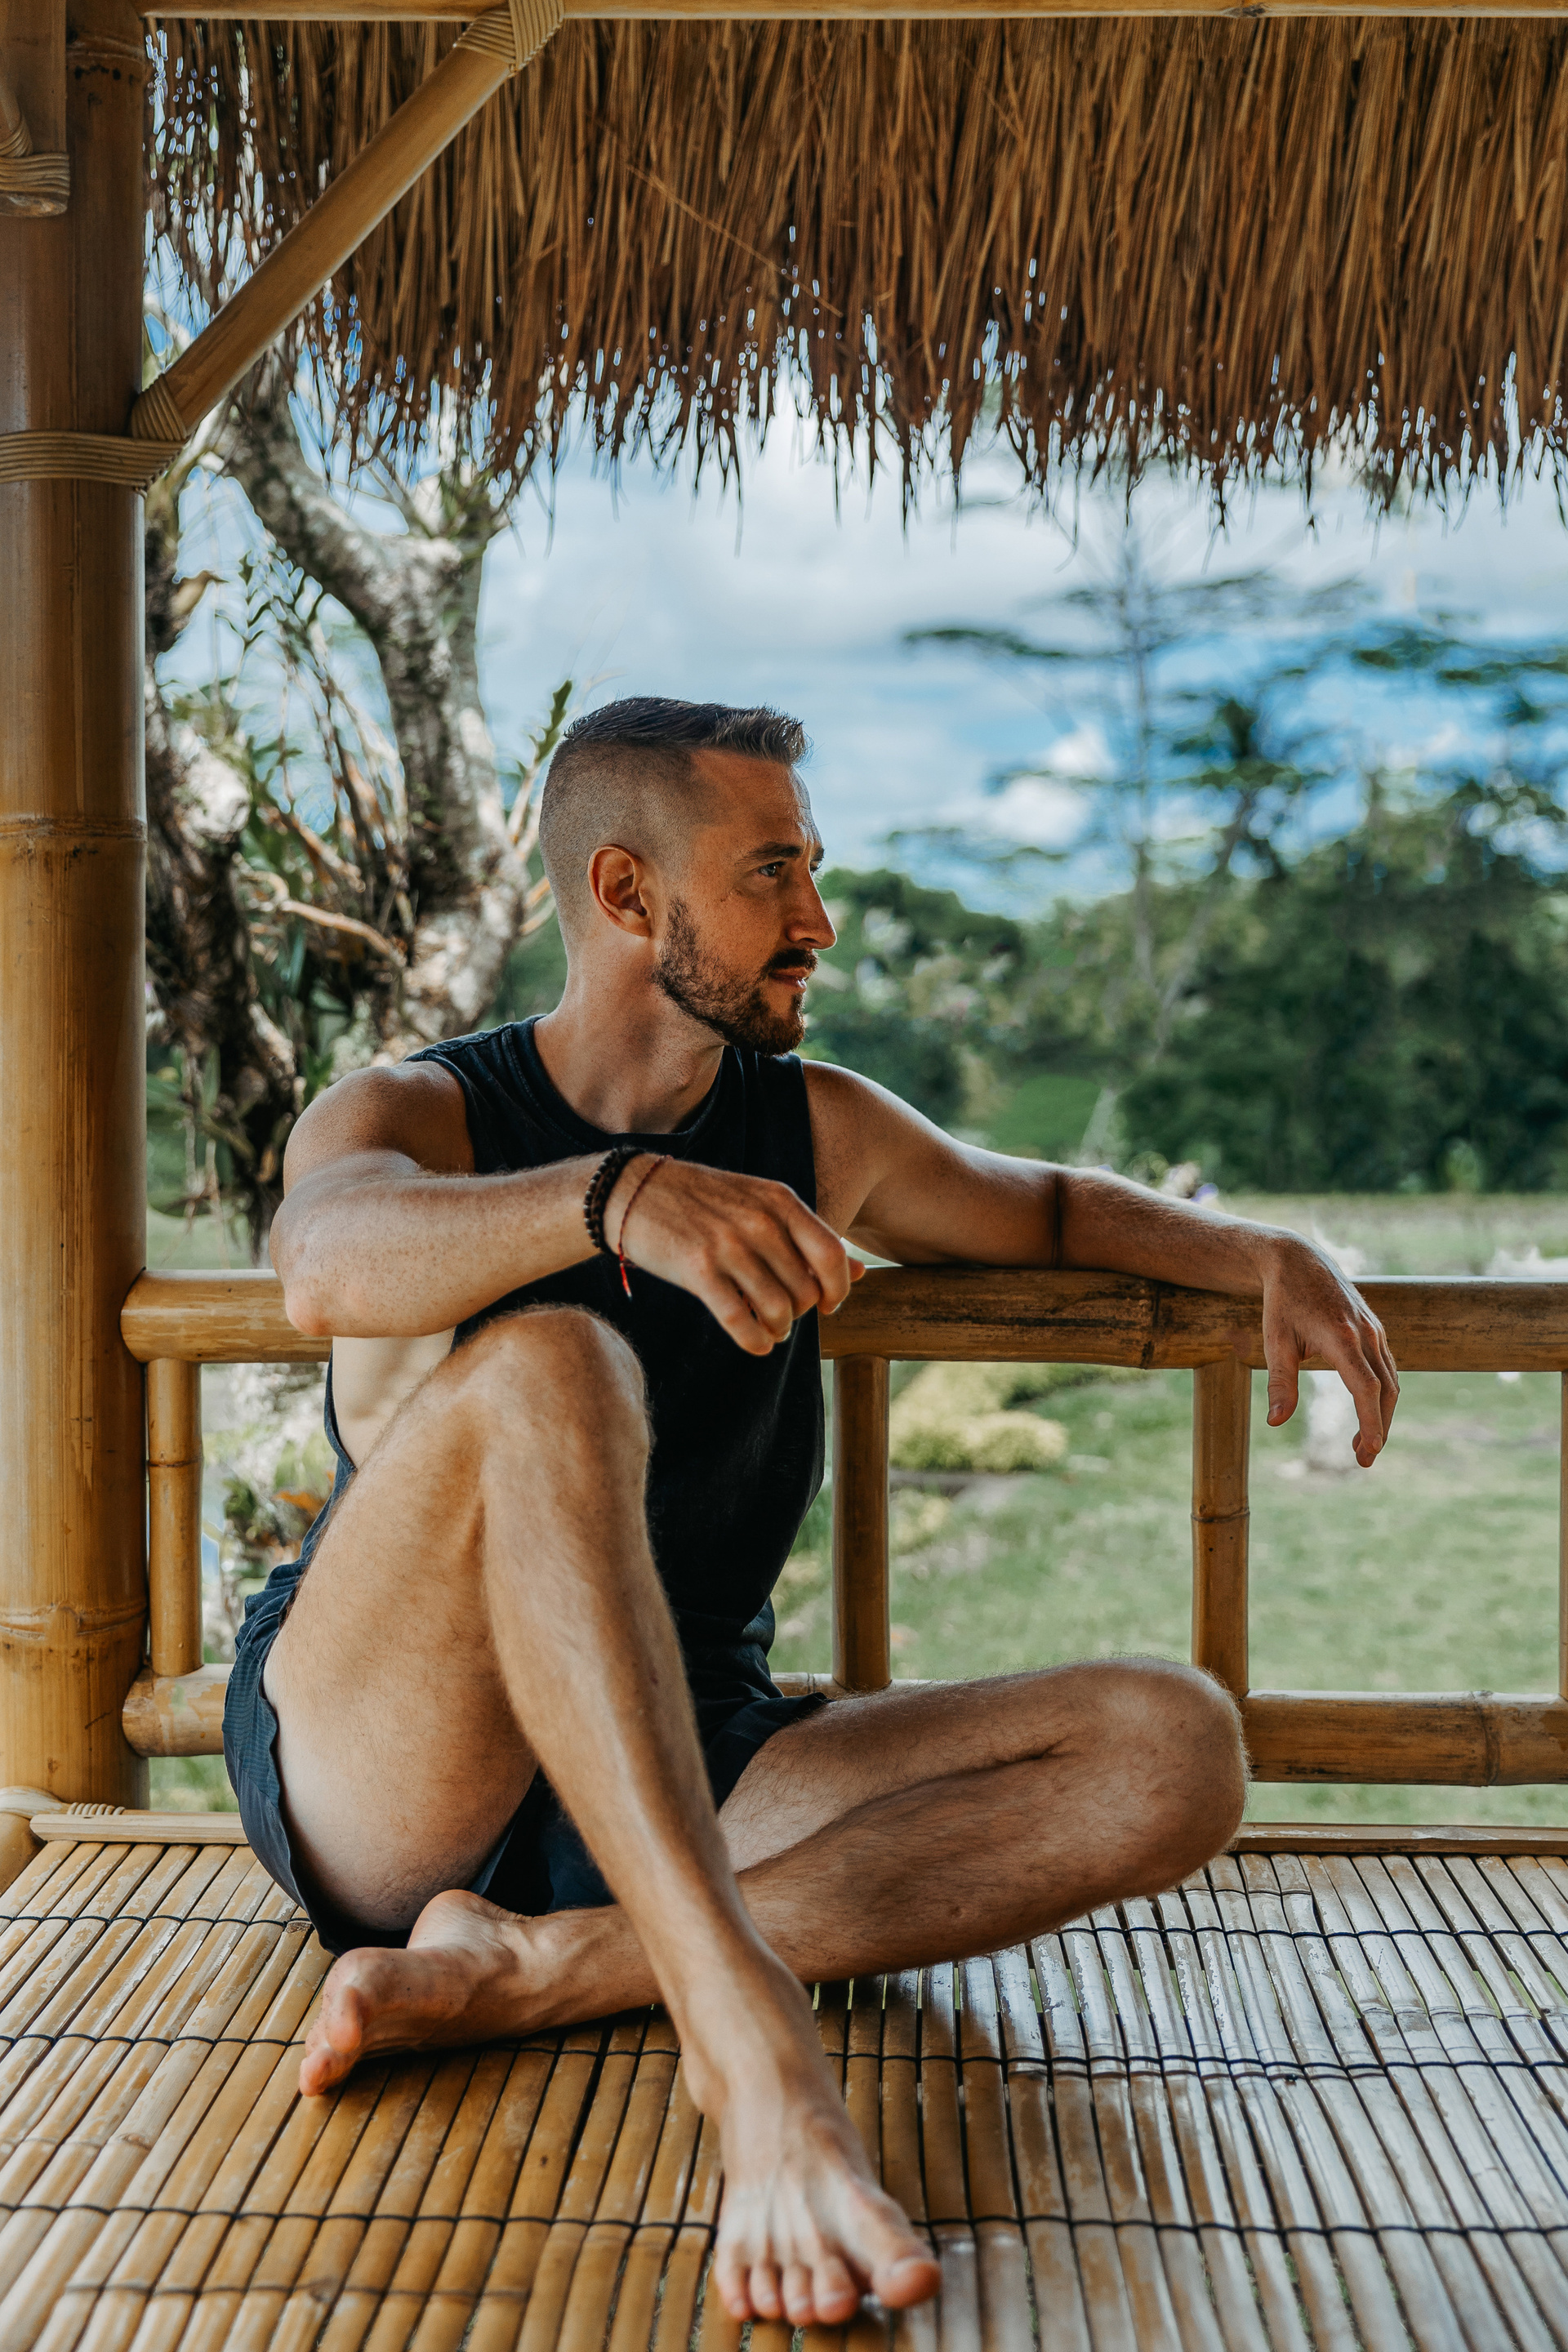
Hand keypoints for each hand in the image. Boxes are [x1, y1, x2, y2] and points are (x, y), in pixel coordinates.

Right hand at [609, 1156, 862, 1355]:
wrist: (632, 1190)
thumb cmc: (703, 1202)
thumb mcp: (760, 1203)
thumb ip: (807, 1236)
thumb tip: (861, 1273)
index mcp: (779, 1200)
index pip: (832, 1254)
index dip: (838, 1289)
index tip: (828, 1304)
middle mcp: (759, 1221)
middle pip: (806, 1289)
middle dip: (801, 1313)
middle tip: (785, 1314)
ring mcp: (728, 1245)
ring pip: (778, 1309)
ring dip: (780, 1330)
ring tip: (771, 1330)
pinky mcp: (697, 1270)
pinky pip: (741, 1320)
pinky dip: (755, 1341)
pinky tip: (755, 1343)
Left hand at [1258, 1239, 1398, 1466]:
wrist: (1298, 1260)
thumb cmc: (1282, 1302)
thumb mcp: (1274, 1341)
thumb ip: (1280, 1383)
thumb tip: (1275, 1423)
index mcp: (1342, 1337)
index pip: (1366, 1389)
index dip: (1371, 1423)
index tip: (1370, 1452)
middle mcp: (1366, 1333)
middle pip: (1385, 1390)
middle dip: (1378, 1427)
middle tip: (1363, 1460)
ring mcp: (1374, 1330)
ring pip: (1390, 1380)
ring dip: (1382, 1414)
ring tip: (1363, 1444)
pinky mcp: (1374, 1329)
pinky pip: (1386, 1367)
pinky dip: (1382, 1394)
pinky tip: (1368, 1412)